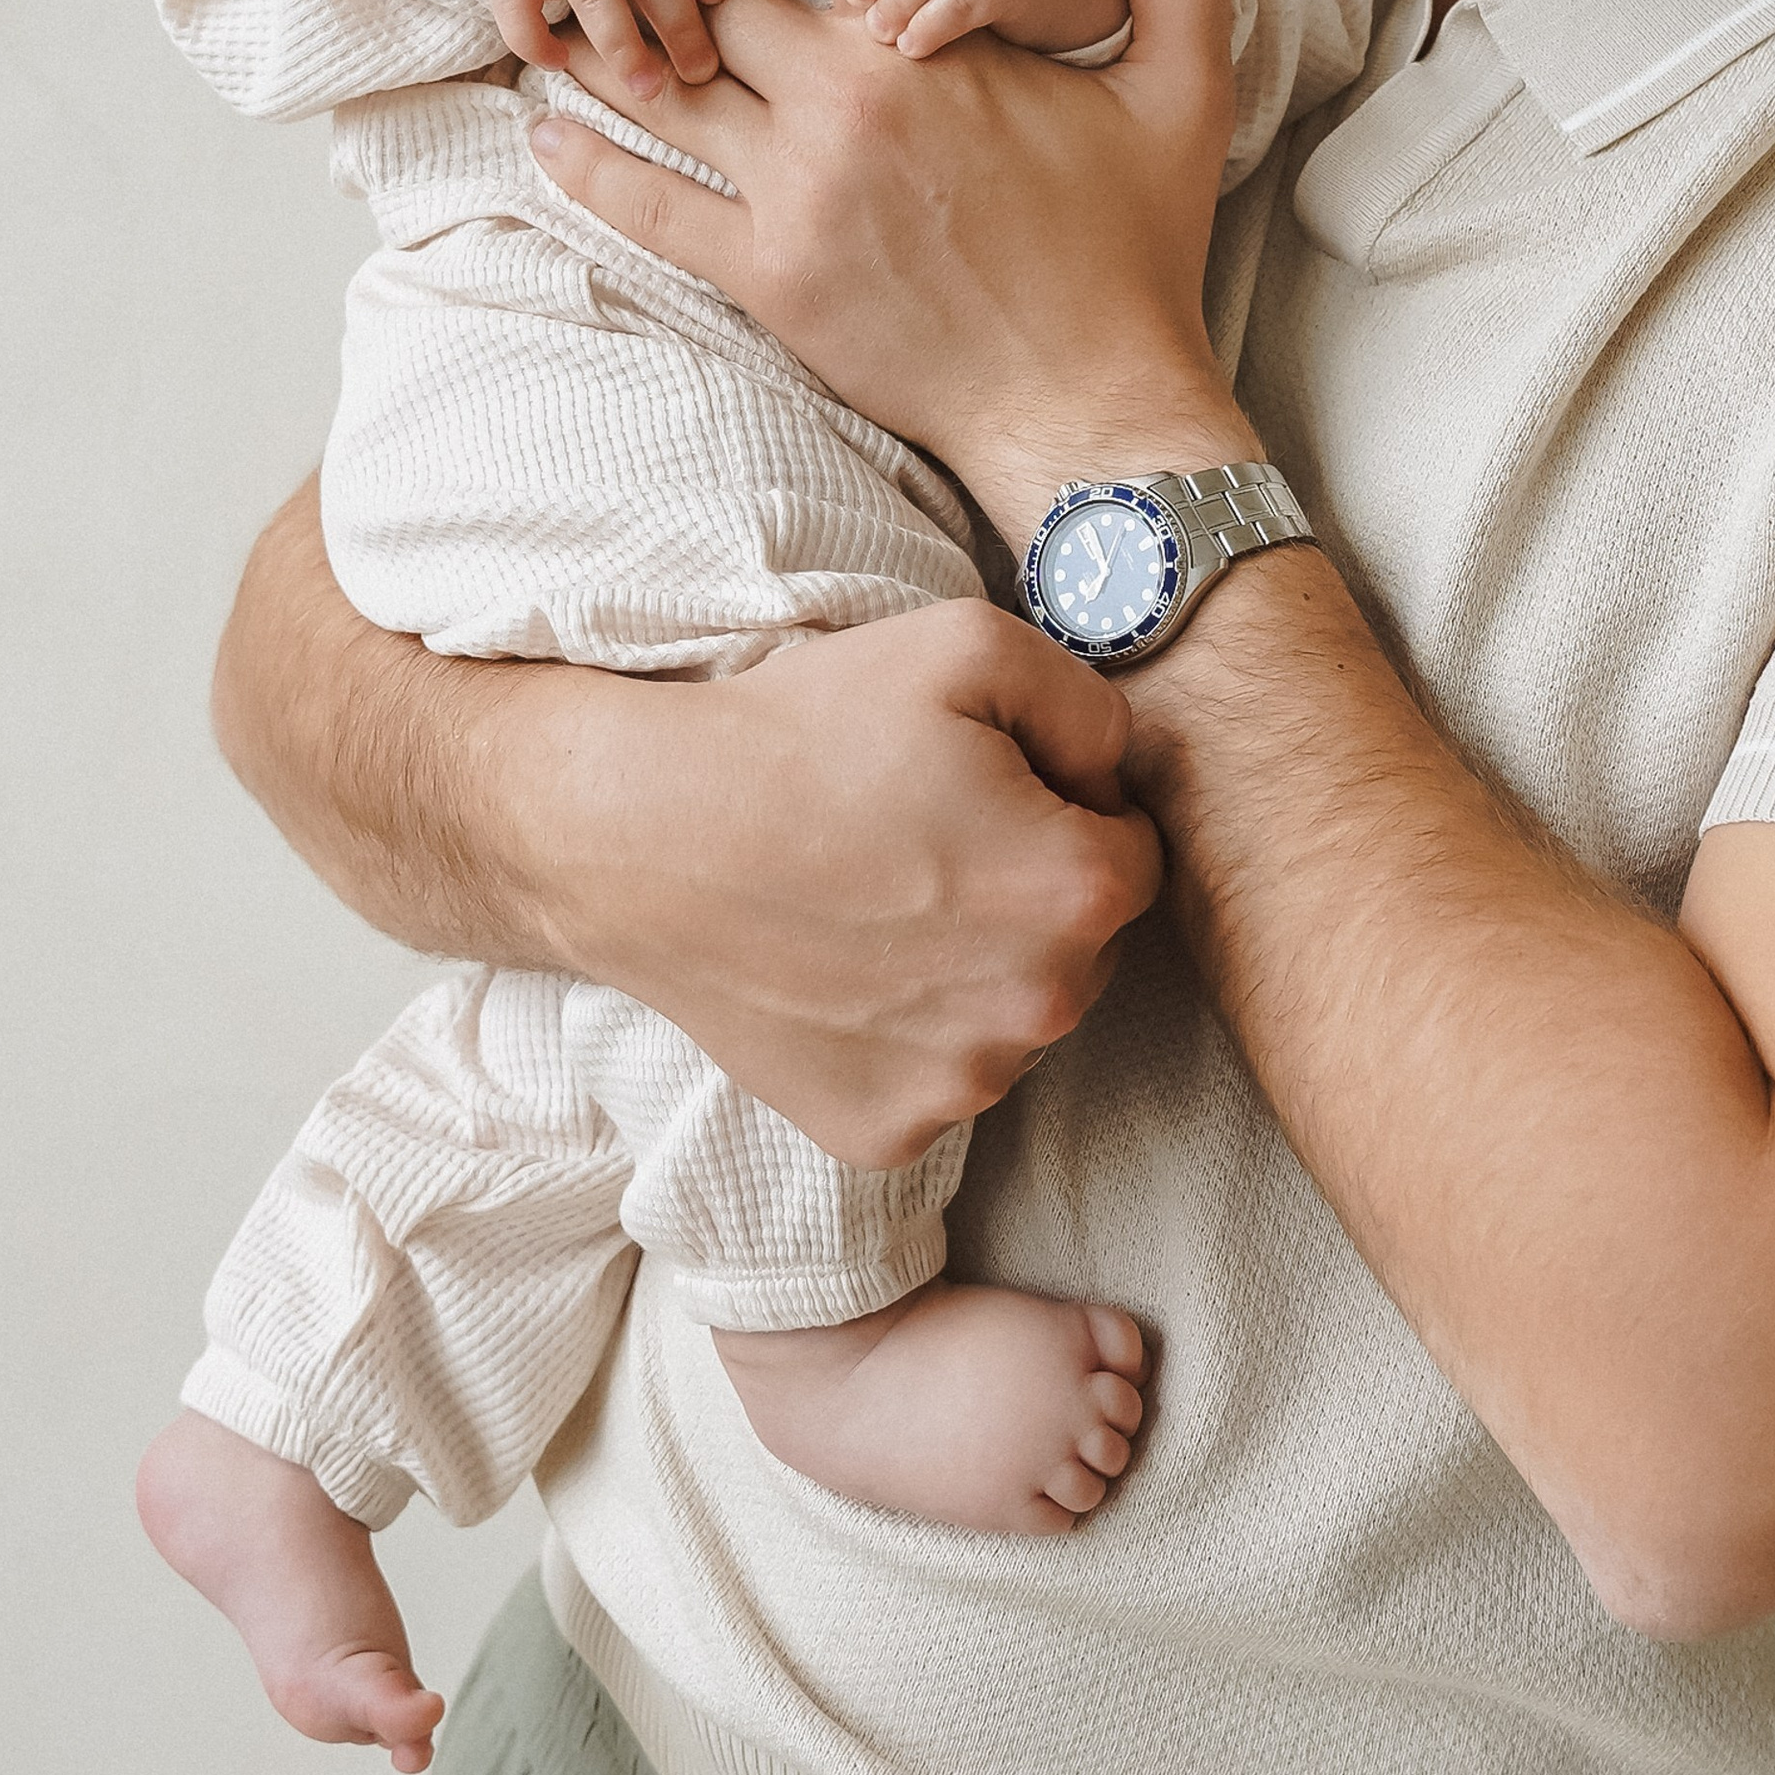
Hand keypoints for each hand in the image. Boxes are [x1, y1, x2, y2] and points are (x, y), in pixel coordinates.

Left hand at [525, 0, 1252, 535]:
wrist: (1090, 398)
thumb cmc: (1133, 251)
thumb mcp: (1187, 93)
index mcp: (922, 46)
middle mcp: (844, 107)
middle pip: (715, 9)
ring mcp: (795, 195)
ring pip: (668, 98)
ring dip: (608, 55)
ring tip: (556, 22)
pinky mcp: (768, 278)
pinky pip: (650, 207)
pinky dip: (587, 166)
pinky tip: (544, 132)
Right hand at [535, 601, 1163, 1154]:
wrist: (639, 834)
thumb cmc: (804, 732)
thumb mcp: (970, 644)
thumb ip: (1092, 703)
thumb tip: (1117, 775)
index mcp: (1078, 888)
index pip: (1134, 852)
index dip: (1068, 809)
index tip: (987, 791)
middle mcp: (1038, 1006)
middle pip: (1083, 945)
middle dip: (1029, 895)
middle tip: (924, 842)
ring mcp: (960, 1084)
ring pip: (1014, 1017)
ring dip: (975, 970)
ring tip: (875, 903)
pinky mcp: (886, 1131)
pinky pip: (938, 1079)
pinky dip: (907, 1035)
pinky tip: (844, 970)